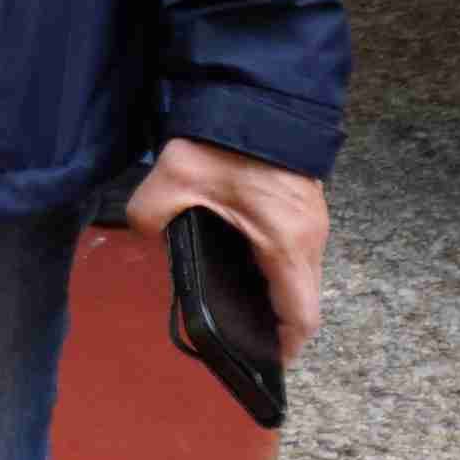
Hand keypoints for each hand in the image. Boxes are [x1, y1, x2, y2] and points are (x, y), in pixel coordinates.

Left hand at [122, 138, 329, 360]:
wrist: (257, 94)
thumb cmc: (223, 139)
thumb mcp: (171, 180)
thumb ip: (150, 218)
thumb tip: (147, 236)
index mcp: (285, 242)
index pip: (300, 314)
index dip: (285, 346)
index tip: (267, 366)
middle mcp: (309, 237)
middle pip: (304, 301)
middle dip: (278, 327)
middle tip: (245, 346)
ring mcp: (312, 221)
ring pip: (303, 278)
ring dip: (278, 298)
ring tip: (241, 314)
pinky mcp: (305, 207)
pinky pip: (296, 254)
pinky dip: (277, 272)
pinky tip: (243, 273)